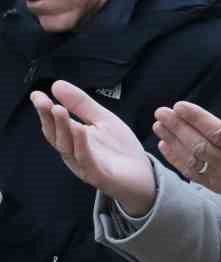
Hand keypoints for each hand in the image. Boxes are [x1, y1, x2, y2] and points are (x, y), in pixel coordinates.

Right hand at [32, 81, 156, 214]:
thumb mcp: (102, 119)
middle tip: (44, 101)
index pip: (54, 125)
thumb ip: (81, 104)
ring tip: (58, 109)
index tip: (36, 94)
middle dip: (49, 118)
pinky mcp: (100, 176)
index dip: (44, 110)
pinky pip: (87, 161)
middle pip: (57, 136)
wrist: (144, 176)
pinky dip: (82, 145)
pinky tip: (80, 130)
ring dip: (63, 128)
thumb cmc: (120, 149)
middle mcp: (74, 153)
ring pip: (69, 147)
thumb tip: (56, 84)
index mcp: (73, 140)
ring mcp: (86, 166)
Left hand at [153, 96, 220, 209]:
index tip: (180, 105)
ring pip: (193, 159)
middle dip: (178, 127)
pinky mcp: (216, 187)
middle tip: (161, 111)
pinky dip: (176, 160)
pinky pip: (192, 173)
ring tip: (158, 125)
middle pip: (200, 145)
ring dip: (173, 142)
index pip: (218, 132)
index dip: (197, 118)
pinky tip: (164, 146)